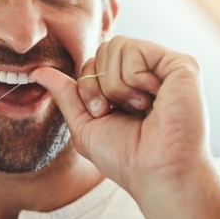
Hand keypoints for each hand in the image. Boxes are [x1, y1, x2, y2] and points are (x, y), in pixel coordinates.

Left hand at [32, 36, 210, 200]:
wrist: (155, 173)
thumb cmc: (125, 156)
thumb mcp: (84, 123)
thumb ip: (65, 93)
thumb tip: (37, 71)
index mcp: (129, 81)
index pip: (93, 60)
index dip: (88, 86)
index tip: (104, 114)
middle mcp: (149, 70)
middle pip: (103, 48)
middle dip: (99, 84)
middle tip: (119, 111)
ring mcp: (165, 66)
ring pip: (117, 46)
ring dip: (116, 85)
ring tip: (139, 108)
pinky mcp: (182, 65)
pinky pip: (136, 50)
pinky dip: (133, 79)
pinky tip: (153, 100)